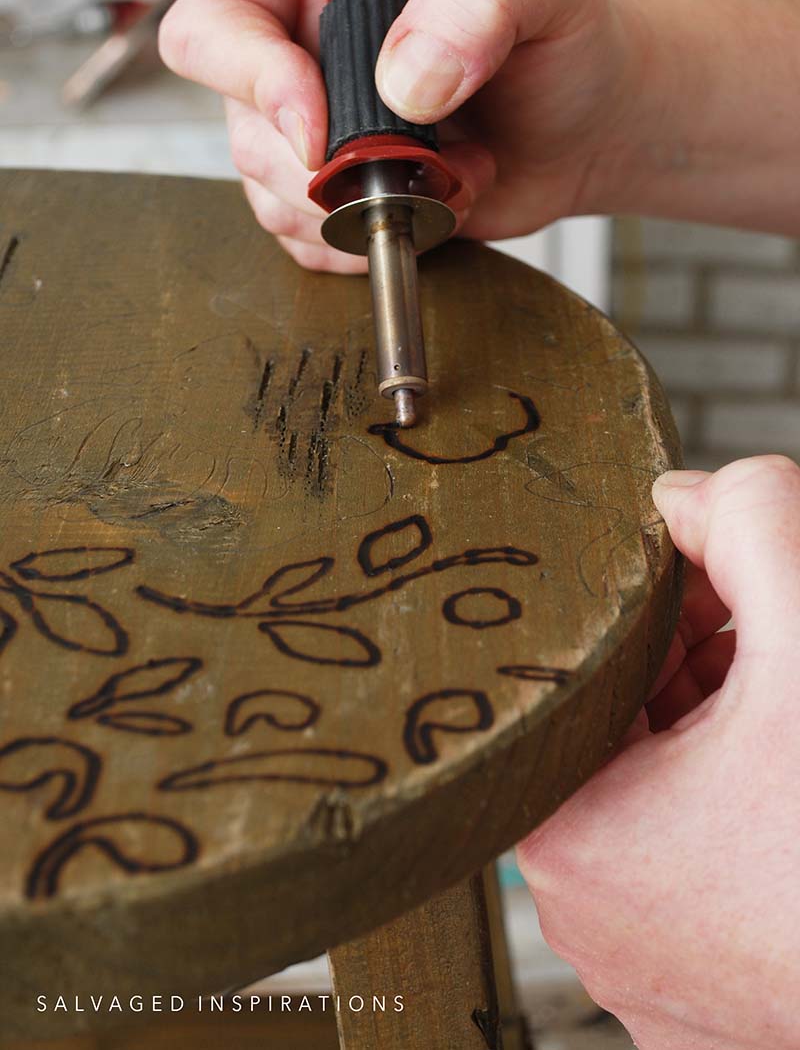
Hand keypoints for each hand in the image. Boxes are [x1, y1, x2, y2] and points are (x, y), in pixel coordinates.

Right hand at [158, 0, 637, 270]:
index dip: (253, 81)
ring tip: (448, 175)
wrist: (585, 123)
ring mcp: (312, 131)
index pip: (218, 22)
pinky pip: (311, 245)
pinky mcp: (335, 196)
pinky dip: (369, 245)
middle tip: (425, 160)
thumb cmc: (560, 36)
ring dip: (367, 209)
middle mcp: (299, 51)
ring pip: (277, 198)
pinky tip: (428, 212)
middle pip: (246, 129)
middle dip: (335, 171)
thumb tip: (403, 81)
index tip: (321, 131)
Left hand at [517, 456, 799, 1049]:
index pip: (588, 676)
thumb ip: (748, 523)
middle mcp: (582, 915)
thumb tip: (682, 495)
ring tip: (777, 714)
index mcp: (568, 832)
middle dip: (688, 670)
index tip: (710, 592)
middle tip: (754, 637)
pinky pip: (687, 874)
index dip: (654, 614)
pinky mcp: (695, 1000)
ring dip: (716, 740)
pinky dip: (731, 818)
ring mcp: (641, 968)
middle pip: (621, 737)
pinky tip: (782, 785)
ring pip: (658, 803)